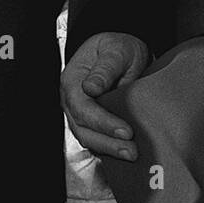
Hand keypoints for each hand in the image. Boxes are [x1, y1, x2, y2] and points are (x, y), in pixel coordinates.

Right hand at [61, 32, 149, 161]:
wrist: (121, 53)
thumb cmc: (118, 49)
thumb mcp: (116, 50)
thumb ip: (105, 68)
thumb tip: (90, 88)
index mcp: (73, 80)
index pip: (83, 107)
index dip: (103, 122)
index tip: (125, 131)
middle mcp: (71, 99)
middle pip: (82, 128)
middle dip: (107, 142)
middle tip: (132, 150)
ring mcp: (79, 112)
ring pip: (87, 137)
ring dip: (109, 149)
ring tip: (132, 154)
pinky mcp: (91, 122)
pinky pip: (95, 139)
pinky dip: (109, 148)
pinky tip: (125, 151)